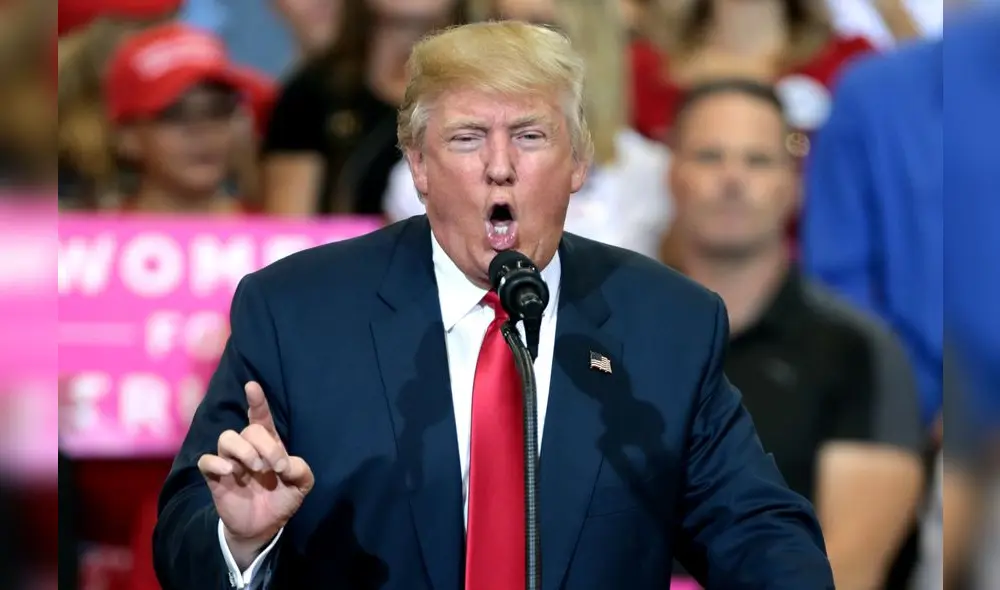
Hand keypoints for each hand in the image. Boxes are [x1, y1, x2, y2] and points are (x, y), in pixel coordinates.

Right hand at [197, 382, 313, 560]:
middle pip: (249, 430)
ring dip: (243, 450)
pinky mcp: (215, 477)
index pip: (260, 417)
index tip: (252, 386)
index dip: (257, 401)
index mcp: (268, 444)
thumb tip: (287, 465)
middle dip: (265, 446)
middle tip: (276, 468)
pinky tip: (231, 472)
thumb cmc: (282, 499)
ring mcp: (230, 461)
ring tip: (255, 469)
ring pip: (226, 438)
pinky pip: (206, 460)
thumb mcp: (301, 485)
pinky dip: (217, 462)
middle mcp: (248, 448)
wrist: (263, 527)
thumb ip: (301, 471)